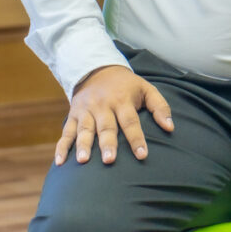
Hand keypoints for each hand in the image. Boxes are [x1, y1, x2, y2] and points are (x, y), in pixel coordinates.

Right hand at [54, 65, 173, 166]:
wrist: (97, 68)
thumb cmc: (126, 85)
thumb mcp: (146, 88)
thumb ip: (160, 106)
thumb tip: (170, 128)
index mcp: (122, 100)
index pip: (131, 121)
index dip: (136, 138)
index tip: (142, 155)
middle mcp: (103, 105)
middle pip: (106, 127)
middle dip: (107, 143)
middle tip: (110, 160)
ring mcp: (86, 110)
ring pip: (84, 129)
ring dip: (83, 145)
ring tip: (83, 161)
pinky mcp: (73, 115)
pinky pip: (66, 132)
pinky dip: (62, 147)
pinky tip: (60, 163)